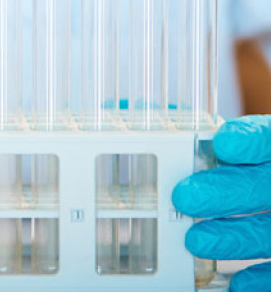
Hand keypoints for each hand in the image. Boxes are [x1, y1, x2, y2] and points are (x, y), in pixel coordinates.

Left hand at [172, 115, 270, 291]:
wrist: (263, 190)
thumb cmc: (238, 162)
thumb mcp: (224, 139)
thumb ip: (181, 125)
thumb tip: (126, 108)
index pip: (270, 138)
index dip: (252, 140)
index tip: (224, 143)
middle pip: (264, 186)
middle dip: (226, 192)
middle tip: (184, 197)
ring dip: (235, 238)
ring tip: (195, 242)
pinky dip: (264, 277)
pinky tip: (238, 284)